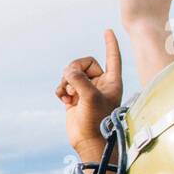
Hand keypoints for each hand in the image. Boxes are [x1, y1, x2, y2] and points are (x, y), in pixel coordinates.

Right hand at [56, 29, 122, 162]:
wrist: (88, 142)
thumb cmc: (97, 122)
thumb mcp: (90, 97)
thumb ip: (79, 79)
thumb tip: (67, 72)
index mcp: (112, 81)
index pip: (112, 57)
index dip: (110, 44)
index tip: (108, 30)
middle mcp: (100, 84)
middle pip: (84, 63)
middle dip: (74, 70)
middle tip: (70, 83)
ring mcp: (86, 91)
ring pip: (71, 74)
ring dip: (65, 82)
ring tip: (67, 95)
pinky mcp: (74, 98)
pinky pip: (63, 84)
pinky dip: (60, 89)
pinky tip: (62, 99)